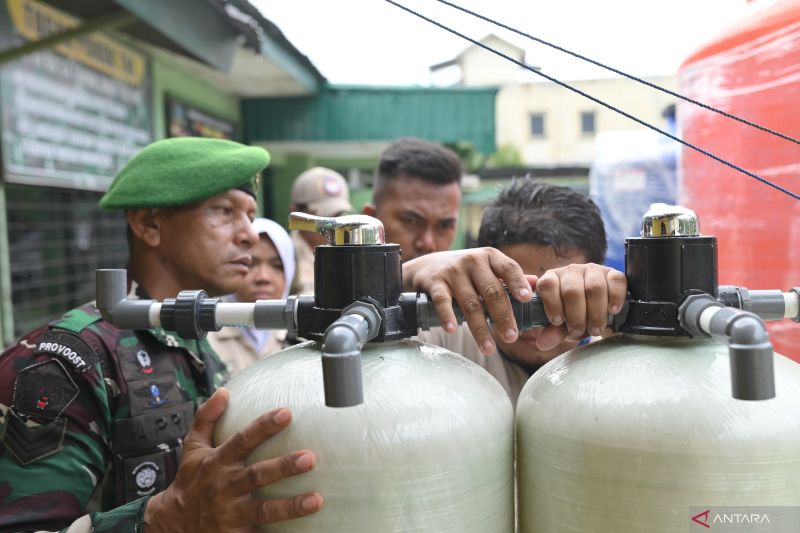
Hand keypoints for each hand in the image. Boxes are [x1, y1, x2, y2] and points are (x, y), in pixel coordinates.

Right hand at [143, 388, 322, 532]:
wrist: (173, 523)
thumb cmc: (190, 480)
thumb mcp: (192, 448)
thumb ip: (206, 418)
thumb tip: (223, 391)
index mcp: (217, 462)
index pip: (242, 440)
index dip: (263, 426)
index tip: (287, 413)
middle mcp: (225, 487)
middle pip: (257, 475)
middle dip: (283, 467)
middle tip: (310, 457)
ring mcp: (231, 513)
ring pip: (263, 510)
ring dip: (291, 506)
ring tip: (316, 500)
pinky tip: (306, 530)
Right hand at [403, 248, 531, 354]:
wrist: (426, 267)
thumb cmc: (465, 272)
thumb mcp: (487, 268)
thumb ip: (509, 277)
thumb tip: (537, 284)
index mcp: (490, 257)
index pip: (508, 267)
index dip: (518, 283)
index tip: (526, 299)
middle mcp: (472, 261)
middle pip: (492, 291)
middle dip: (503, 316)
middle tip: (512, 337)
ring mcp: (452, 271)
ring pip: (470, 303)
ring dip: (480, 327)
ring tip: (489, 348)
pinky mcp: (435, 282)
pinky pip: (442, 301)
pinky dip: (447, 316)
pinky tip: (453, 330)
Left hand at [534, 263, 626, 350]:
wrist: (599, 312)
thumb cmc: (576, 316)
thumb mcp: (562, 326)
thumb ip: (553, 333)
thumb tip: (543, 343)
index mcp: (553, 279)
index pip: (547, 285)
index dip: (552, 304)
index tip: (558, 321)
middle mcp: (571, 271)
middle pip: (572, 290)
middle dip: (576, 316)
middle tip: (580, 331)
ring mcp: (592, 270)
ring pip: (594, 288)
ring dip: (596, 313)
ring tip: (596, 328)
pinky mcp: (612, 273)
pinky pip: (616, 281)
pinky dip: (615, 298)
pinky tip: (612, 311)